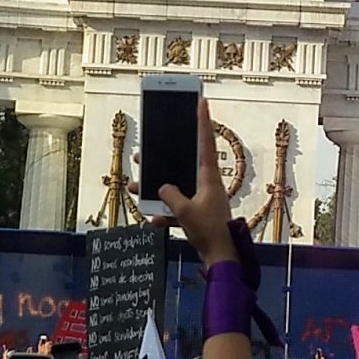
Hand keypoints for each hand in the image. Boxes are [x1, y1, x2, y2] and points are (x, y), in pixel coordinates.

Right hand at [158, 95, 236, 267]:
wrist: (221, 257)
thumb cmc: (209, 232)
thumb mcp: (184, 211)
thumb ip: (169, 195)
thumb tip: (162, 187)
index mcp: (208, 177)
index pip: (205, 142)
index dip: (203, 121)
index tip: (201, 101)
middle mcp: (206, 184)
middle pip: (183, 163)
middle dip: (164, 158)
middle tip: (147, 150)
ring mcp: (202, 198)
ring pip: (176, 186)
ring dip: (158, 189)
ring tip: (138, 187)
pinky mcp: (198, 213)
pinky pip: (177, 208)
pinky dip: (166, 213)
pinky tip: (157, 221)